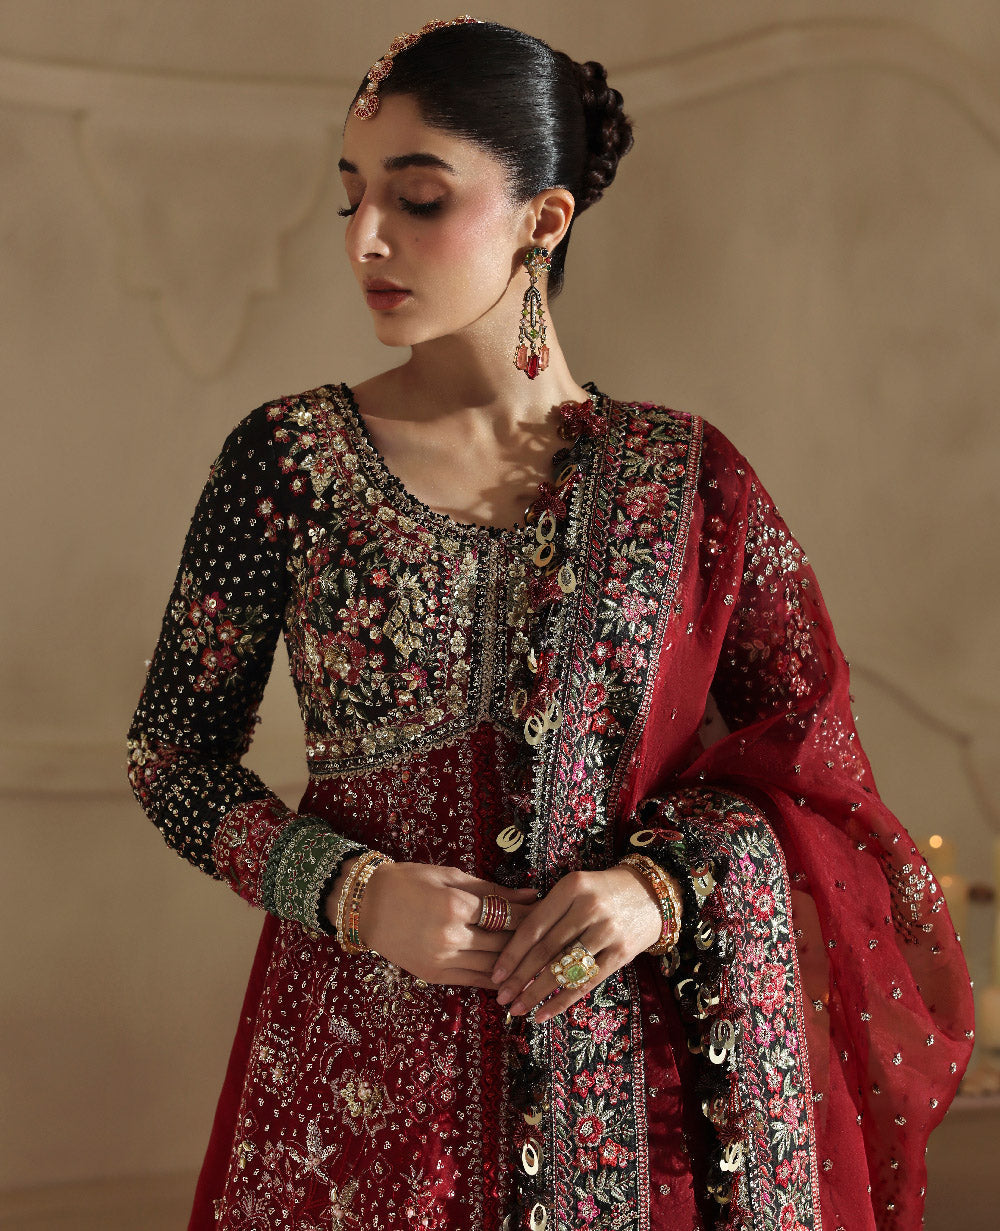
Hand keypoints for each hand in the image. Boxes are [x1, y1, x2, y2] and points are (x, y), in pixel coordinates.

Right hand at [327, 859, 538, 988]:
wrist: (367, 905)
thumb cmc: (409, 881)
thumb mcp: (450, 876)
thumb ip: (492, 889)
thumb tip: (531, 893)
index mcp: (455, 907)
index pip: (506, 916)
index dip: (533, 917)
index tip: (552, 914)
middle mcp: (451, 938)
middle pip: (504, 943)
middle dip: (532, 941)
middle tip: (557, 939)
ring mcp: (442, 961)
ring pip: (493, 967)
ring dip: (520, 965)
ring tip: (544, 960)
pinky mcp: (435, 976)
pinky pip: (475, 981)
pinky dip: (497, 979)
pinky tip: (515, 975)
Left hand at [490, 864, 670, 1023]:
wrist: (651, 894)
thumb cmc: (602, 891)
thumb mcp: (574, 889)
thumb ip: (547, 911)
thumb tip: (509, 946)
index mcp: (572, 887)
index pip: (534, 926)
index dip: (512, 953)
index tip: (495, 974)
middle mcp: (589, 908)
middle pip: (546, 949)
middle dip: (520, 977)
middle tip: (501, 997)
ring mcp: (608, 931)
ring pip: (565, 968)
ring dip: (537, 993)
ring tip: (518, 1008)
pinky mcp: (622, 954)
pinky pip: (587, 983)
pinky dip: (563, 1001)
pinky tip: (544, 1013)